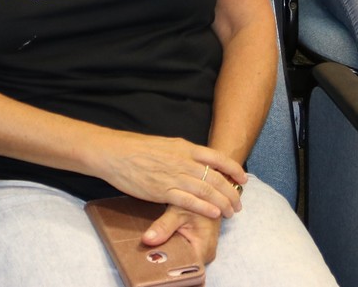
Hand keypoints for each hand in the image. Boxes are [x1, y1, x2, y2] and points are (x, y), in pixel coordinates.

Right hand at [99, 131, 245, 219]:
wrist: (114, 153)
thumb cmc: (136, 148)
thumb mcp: (165, 144)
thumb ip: (181, 153)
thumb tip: (194, 159)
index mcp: (184, 147)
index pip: (217, 157)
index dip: (233, 169)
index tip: (243, 178)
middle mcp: (182, 160)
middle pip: (215, 177)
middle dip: (231, 192)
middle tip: (239, 203)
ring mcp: (173, 176)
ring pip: (206, 190)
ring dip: (222, 202)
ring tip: (231, 212)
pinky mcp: (162, 191)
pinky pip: (189, 201)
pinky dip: (204, 207)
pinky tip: (214, 213)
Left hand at [143, 204, 222, 266]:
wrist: (209, 195)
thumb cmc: (197, 200)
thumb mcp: (178, 211)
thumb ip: (163, 226)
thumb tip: (146, 240)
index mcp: (203, 248)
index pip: (185, 267)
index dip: (168, 264)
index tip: (153, 259)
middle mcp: (205, 254)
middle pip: (183, 265)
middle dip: (167, 259)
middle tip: (149, 253)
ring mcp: (203, 252)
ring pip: (183, 259)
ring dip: (170, 254)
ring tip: (153, 248)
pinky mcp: (199, 248)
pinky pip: (185, 253)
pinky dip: (174, 249)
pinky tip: (162, 244)